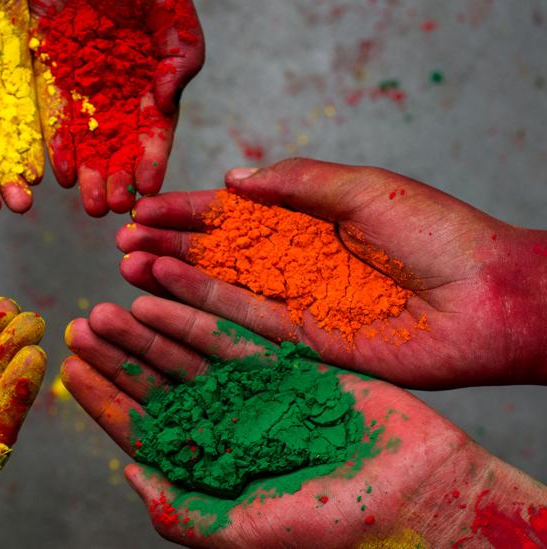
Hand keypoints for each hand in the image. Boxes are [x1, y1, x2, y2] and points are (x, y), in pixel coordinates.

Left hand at [30, 0, 204, 215]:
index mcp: (150, 83)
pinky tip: (62, 175)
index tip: (149, 189)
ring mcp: (82, 86)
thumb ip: (181, 60)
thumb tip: (167, 104)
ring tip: (90, 204)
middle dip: (116, 179)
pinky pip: (52, 116)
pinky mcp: (49, 74)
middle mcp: (116, 93)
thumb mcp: (174, 19)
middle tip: (113, 209)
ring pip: (86, 141)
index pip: (154, 132)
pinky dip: (57, 146)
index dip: (152, 161)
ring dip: (89, 176)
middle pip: (117, 146)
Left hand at [61, 298, 546, 547]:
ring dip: (147, 330)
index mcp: (210, 467)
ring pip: (185, 355)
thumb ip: (184, 512)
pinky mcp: (286, 364)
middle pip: (156, 385)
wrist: (418, 493)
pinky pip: (230, 334)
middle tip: (80, 325)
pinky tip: (159, 297)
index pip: (143, 429)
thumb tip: (128, 475)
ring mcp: (253, 394)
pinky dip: (194, 316)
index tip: (72, 370)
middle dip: (117, 356)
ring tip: (109, 304)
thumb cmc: (334, 528)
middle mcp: (224, 426)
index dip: (105, 399)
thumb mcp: (248, 530)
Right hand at [117, 158, 546, 387]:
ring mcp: (297, 305)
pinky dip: (202, 306)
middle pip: (218, 253)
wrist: (490, 299)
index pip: (234, 214)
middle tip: (120, 241)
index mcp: (309, 221)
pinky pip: (243, 322)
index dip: (187, 211)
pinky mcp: (303, 344)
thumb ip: (297, 183)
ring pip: (221, 288)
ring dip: (172, 276)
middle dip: (168, 245)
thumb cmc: (438, 234)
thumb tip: (232, 180)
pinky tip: (164, 291)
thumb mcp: (364, 189)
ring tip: (127, 266)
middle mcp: (295, 264)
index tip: (141, 208)